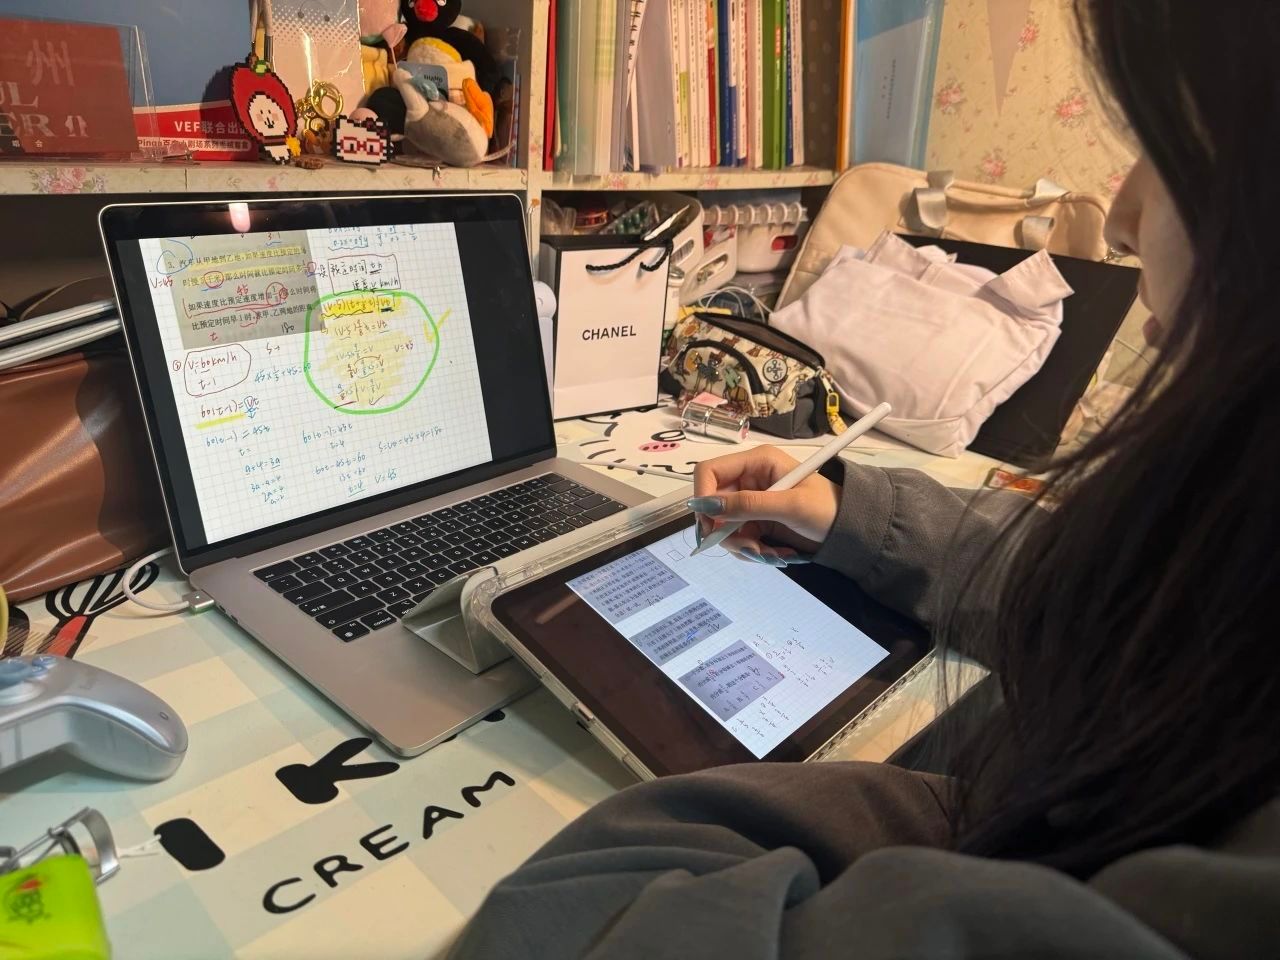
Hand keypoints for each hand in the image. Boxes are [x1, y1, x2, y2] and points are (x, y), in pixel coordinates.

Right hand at [689, 446, 840, 564]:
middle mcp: (749, 479)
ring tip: (768, 554)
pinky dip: (750, 550)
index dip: (703, 497)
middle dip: (726, 531)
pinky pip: (737, 538)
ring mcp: (751, 501)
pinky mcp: (755, 521)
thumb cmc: (826, 509)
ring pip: (723, 526)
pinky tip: (772, 554)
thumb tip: (707, 507)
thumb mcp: (789, 506)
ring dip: (741, 545)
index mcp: (756, 462)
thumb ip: (748, 505)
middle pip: (714, 505)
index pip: (710, 472)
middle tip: (748, 549)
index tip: (709, 526)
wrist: (849, 530)